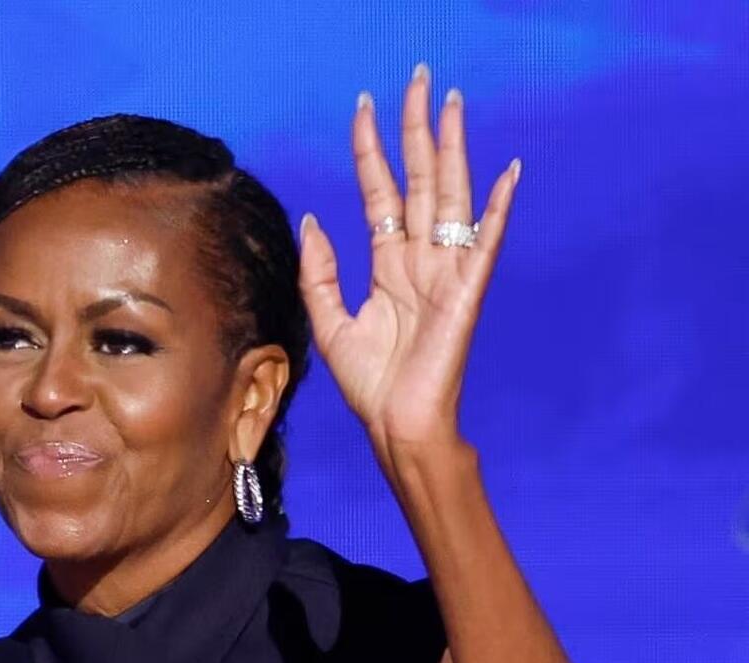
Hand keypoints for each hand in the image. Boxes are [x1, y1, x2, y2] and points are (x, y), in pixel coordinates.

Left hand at [298, 64, 520, 460]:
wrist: (396, 424)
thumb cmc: (369, 382)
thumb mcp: (329, 320)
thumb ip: (319, 271)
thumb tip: (314, 219)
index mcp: (388, 263)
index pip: (380, 192)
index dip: (372, 150)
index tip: (365, 108)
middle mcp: (420, 258)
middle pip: (420, 180)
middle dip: (417, 130)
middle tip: (417, 80)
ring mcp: (446, 272)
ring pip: (450, 197)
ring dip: (452, 150)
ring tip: (451, 105)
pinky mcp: (466, 293)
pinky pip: (484, 243)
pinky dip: (497, 209)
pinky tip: (507, 173)